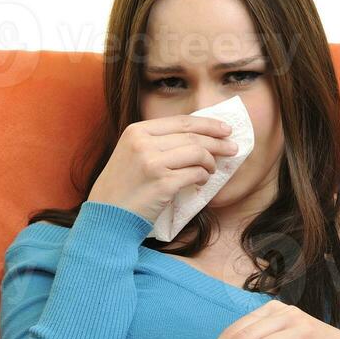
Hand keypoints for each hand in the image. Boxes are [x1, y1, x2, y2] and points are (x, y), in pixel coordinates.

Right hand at [86, 113, 237, 224]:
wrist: (106, 217)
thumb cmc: (121, 188)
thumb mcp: (130, 154)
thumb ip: (155, 142)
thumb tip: (195, 137)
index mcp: (136, 131)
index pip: (181, 121)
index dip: (208, 124)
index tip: (225, 129)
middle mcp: (143, 143)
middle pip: (192, 136)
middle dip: (218, 141)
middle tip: (233, 148)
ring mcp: (152, 163)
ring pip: (197, 153)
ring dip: (211, 162)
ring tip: (212, 169)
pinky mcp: (162, 184)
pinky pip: (194, 174)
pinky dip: (203, 177)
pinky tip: (202, 182)